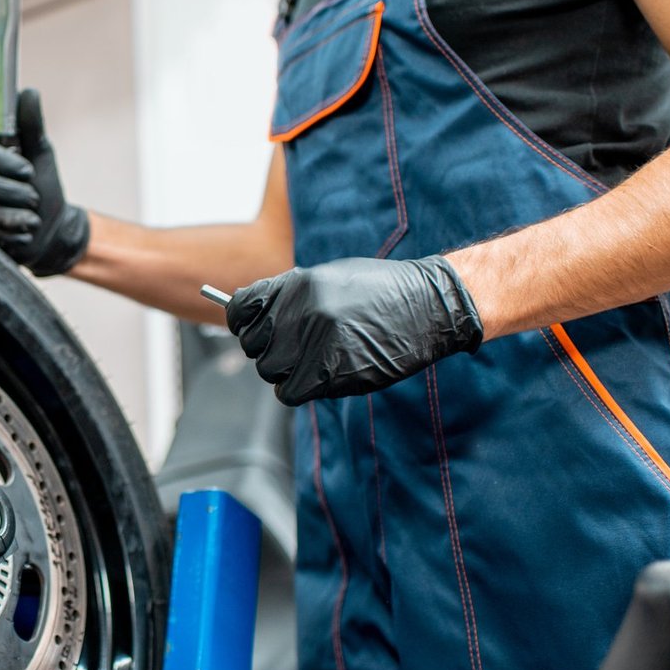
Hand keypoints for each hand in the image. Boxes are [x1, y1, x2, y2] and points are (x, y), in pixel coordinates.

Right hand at [0, 89, 89, 276]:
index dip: (3, 161)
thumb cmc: (42, 189)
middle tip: (34, 199)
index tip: (28, 171)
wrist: (46, 233)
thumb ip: (32, 126)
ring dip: (12, 217)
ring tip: (32, 220)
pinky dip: (6, 234)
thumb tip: (29, 92)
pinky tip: (22, 234)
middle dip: (13, 194)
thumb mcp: (42, 156)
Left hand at [225, 255, 483, 404]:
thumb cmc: (381, 292)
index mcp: (296, 284)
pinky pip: (288, 392)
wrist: (429, 306)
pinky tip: (318, 378)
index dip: (242, 322)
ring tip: (315, 359)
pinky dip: (297, 389)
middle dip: (268, 349)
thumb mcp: (331, 277)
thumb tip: (251, 315)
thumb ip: (290, 295)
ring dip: (286, 370)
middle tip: (293, 348)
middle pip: (253, 345)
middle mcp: (299, 312)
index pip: (240, 308)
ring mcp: (313, 343)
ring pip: (269, 370)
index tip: (250, 329)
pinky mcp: (328, 373)